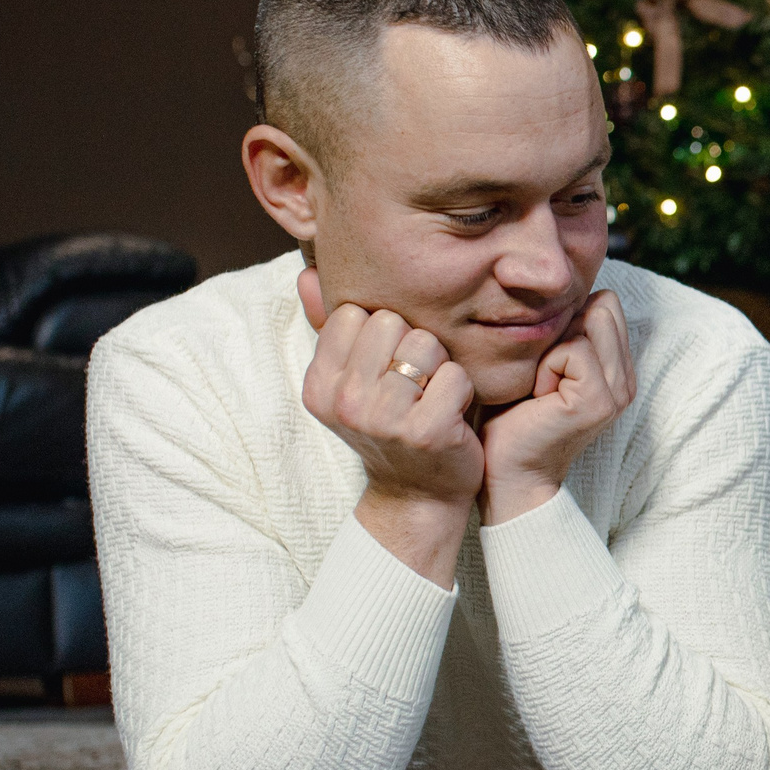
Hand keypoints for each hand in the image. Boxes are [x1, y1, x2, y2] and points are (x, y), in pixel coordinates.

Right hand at [297, 267, 480, 586]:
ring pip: (425, 344)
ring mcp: (383, 420)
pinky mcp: (426, 433)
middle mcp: (344, 402)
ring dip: (440, 367)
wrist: (418, 496)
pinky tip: (452, 414)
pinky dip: (462, 389)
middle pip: (391, 321)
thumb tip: (306, 273)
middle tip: (415, 384)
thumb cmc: (392, 426)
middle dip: (413, 345)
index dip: (383, 333)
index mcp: (319, 385)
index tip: (388, 368)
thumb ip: (331, 328)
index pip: (354, 313)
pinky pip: (456, 375)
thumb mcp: (354, 381)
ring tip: (432, 397)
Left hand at [478, 290, 634, 524]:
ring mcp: (618, 390)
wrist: (507, 471)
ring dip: (553, 349)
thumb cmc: (512, 416)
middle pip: (603, 304)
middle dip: (563, 329)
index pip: (606, 302)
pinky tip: (539, 397)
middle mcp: (626, 378)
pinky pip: (573, 349)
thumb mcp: (542, 362)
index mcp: (617, 368)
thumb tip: (555, 288)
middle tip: (543, 373)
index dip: (568, 318)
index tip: (547, 361)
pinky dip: (546, 367)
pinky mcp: (600, 400)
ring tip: (541, 386)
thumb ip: (562, 330)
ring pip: (590, 321)